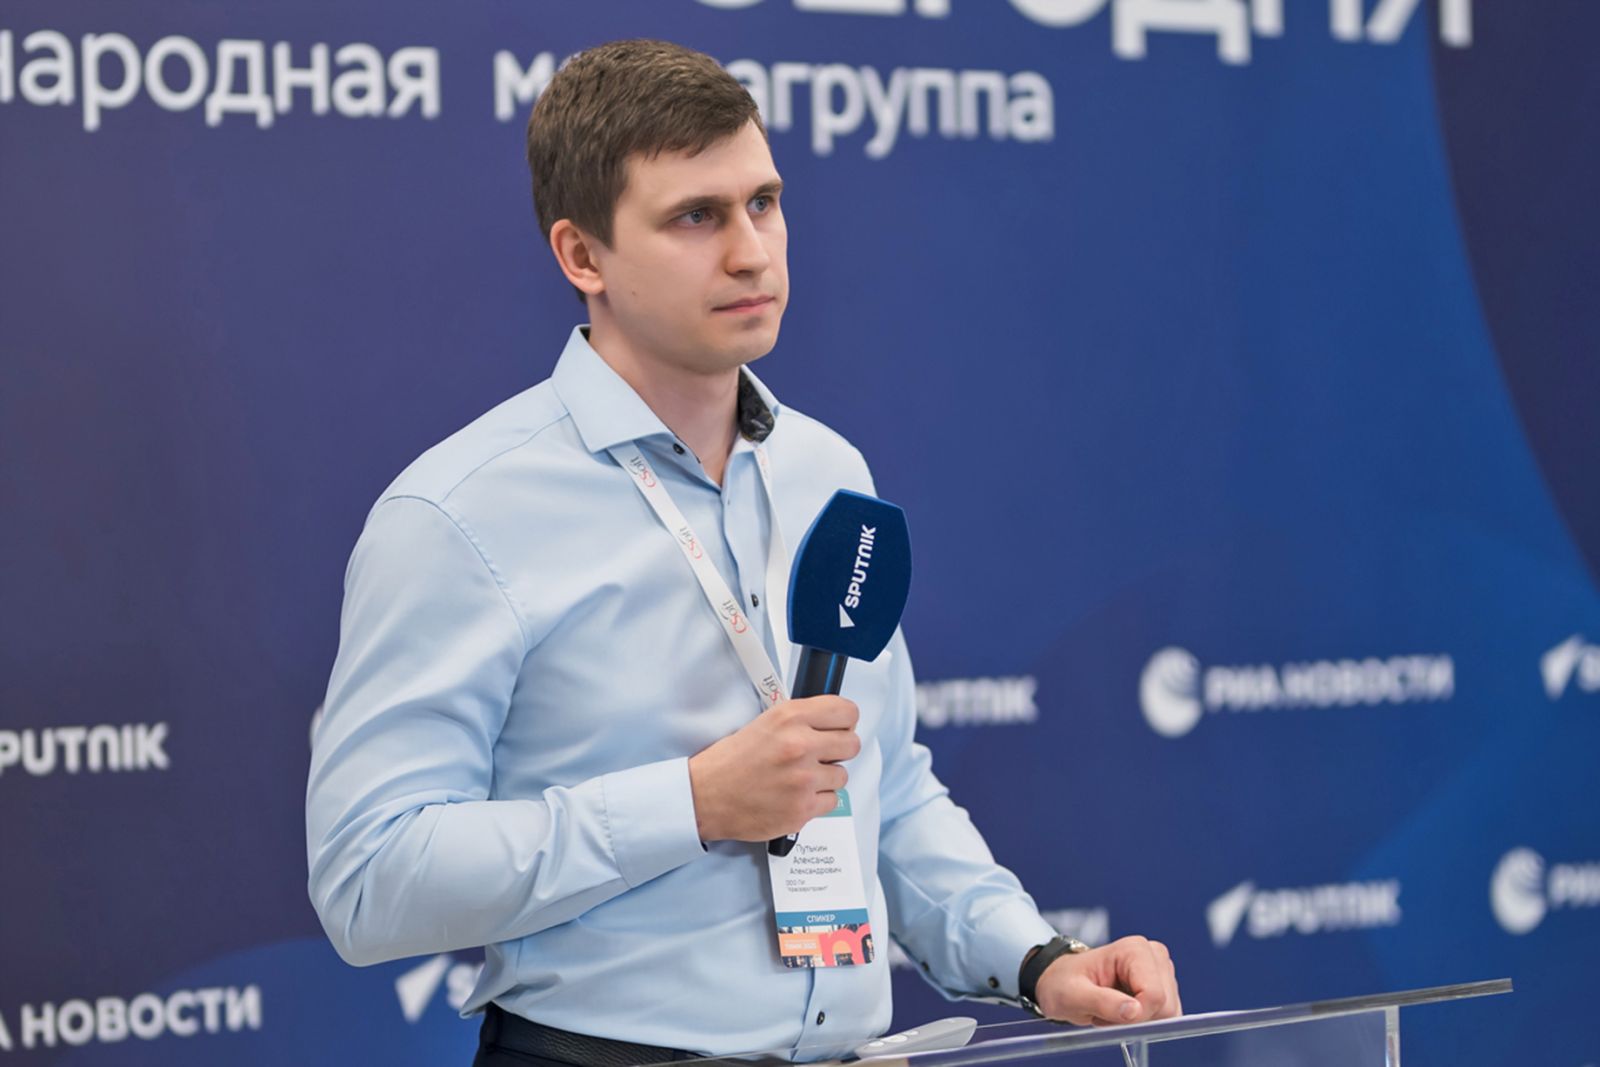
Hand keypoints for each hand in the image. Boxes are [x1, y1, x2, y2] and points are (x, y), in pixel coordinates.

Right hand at [688, 696, 860, 841]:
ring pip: (842, 775)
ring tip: (800, 778)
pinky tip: (796, 795)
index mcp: (790, 717)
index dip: (844, 721)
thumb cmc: (730, 761)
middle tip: (821, 755)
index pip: (847, 712)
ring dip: (826, 778)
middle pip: (852, 744)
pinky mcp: (803, 808)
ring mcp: (803, 779)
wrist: (706, 796)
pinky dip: (817, 800)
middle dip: (839, 750)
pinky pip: (832, 801)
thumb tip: (833, 722)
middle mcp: (800, 745)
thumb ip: (801, 719)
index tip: (839, 728)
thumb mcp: (766, 722)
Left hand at [1032, 936, 1181, 1026]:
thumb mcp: (1072, 996)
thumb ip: (1102, 1002)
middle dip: (1135, 1018)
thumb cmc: (1063, 983)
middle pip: (1165, 1006)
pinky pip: (1165, 1018)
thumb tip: (1135, 1012)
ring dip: (1137, 1020)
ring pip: (1167, 1014)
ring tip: (1110, 1007)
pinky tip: (1122, 1009)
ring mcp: (1161, 971)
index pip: (1154, 995)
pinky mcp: (1163, 987)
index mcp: (1133, 949)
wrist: (1062, 982)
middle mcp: (1153, 955)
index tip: (1107, 1015)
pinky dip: (1142, 1021)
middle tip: (1104, 1008)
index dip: (1135, 1015)